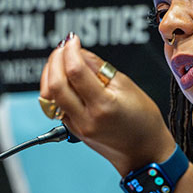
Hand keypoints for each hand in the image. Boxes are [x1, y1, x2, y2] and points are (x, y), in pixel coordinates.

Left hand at [39, 34, 174, 174]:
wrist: (143, 153)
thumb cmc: (143, 121)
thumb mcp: (126, 85)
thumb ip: (98, 67)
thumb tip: (78, 52)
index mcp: (103, 106)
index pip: (75, 72)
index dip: (70, 50)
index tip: (72, 39)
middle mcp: (86, 119)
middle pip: (55, 85)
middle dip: (54, 60)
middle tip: (63, 47)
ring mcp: (76, 126)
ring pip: (48, 96)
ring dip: (49, 73)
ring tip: (60, 59)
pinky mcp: (71, 129)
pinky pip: (54, 105)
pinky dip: (54, 87)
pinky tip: (62, 77)